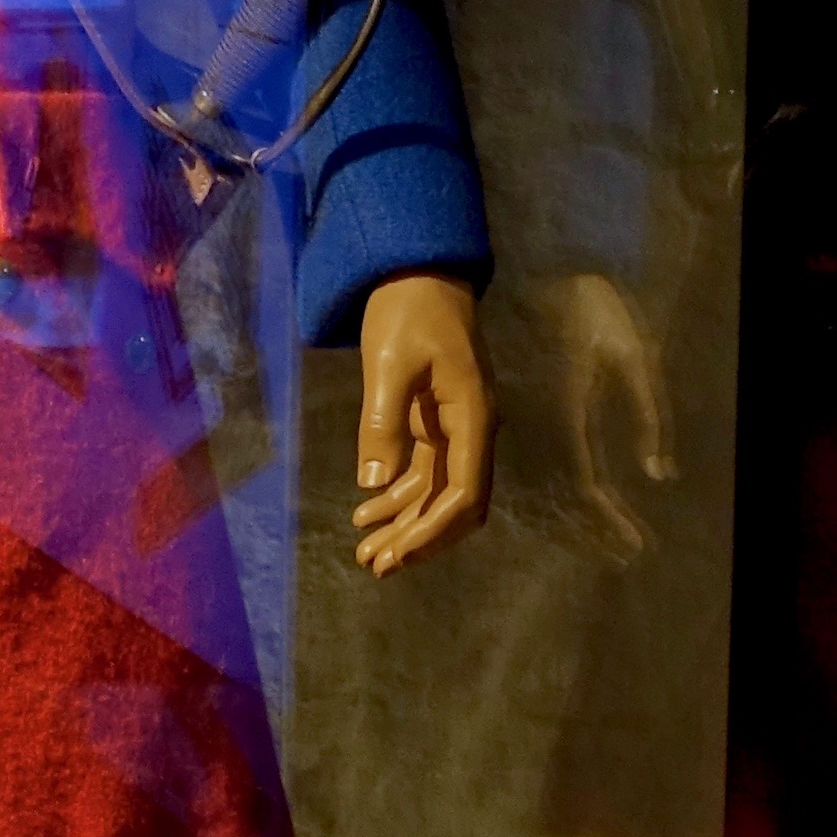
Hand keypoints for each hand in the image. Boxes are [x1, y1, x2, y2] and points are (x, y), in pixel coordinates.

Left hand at [351, 270, 494, 575]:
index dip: (431, 531)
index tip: (396, 554)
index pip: (462, 493)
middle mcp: (472, 430)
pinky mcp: (437, 423)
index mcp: (472, 417)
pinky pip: (423, 472)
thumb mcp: (389, 363)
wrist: (419, 271)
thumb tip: (375, 482)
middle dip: (418, 538)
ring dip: (404, 523)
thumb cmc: (408, 310)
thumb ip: (383, 422)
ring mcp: (456, 428)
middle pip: (455, 503)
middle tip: (374, 565)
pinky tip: (365, 512)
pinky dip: (398, 496)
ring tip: (364, 550)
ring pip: (436, 493)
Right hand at [534, 270, 674, 559]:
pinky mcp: (553, 409)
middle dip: (601, 528)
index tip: (637, 545)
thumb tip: (659, 473)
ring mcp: (547, 418)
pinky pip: (565, 457)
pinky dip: (583, 485)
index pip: (590, 486)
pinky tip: (597, 496)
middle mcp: (552, 425)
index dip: (612, 521)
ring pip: (563, 480)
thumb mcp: (638, 358)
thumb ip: (650, 417)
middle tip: (630, 552)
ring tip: (615, 537)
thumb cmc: (601, 310)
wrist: (557, 272)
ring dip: (589, 512)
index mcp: (571, 416)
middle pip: (573, 494)